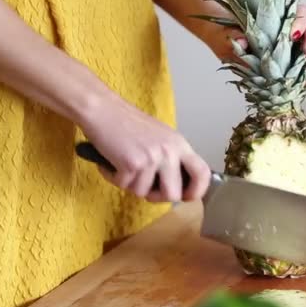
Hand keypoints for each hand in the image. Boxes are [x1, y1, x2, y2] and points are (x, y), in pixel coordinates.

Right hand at [78, 91, 210, 202]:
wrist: (102, 108)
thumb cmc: (127, 123)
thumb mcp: (161, 137)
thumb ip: (171, 158)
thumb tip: (176, 187)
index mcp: (180, 145)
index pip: (203, 173)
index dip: (196, 191)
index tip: (185, 197)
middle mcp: (170, 152)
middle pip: (173, 195)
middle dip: (156, 197)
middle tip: (144, 186)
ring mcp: (152, 158)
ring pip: (144, 193)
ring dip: (130, 184)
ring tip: (123, 165)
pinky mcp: (132, 164)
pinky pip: (124, 186)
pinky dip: (114, 177)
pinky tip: (112, 162)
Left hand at [204, 4, 305, 87]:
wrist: (222, 40)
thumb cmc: (229, 32)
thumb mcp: (230, 33)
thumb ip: (237, 36)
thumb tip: (242, 41)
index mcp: (277, 16)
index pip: (297, 13)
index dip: (299, 22)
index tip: (294, 35)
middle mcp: (288, 28)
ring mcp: (290, 45)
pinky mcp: (289, 63)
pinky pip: (303, 68)